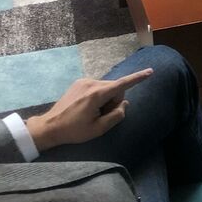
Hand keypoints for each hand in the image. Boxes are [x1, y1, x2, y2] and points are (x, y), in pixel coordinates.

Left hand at [25, 68, 152, 151]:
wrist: (50, 127)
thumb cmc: (74, 131)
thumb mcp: (99, 129)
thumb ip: (116, 115)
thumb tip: (124, 104)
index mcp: (97, 94)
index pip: (123, 84)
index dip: (138, 78)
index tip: (150, 71)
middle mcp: (91, 83)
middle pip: (115, 88)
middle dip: (114, 101)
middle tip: (102, 117)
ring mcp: (84, 82)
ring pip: (106, 88)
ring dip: (106, 100)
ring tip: (92, 114)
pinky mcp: (79, 83)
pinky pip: (97, 88)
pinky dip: (98, 97)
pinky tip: (87, 108)